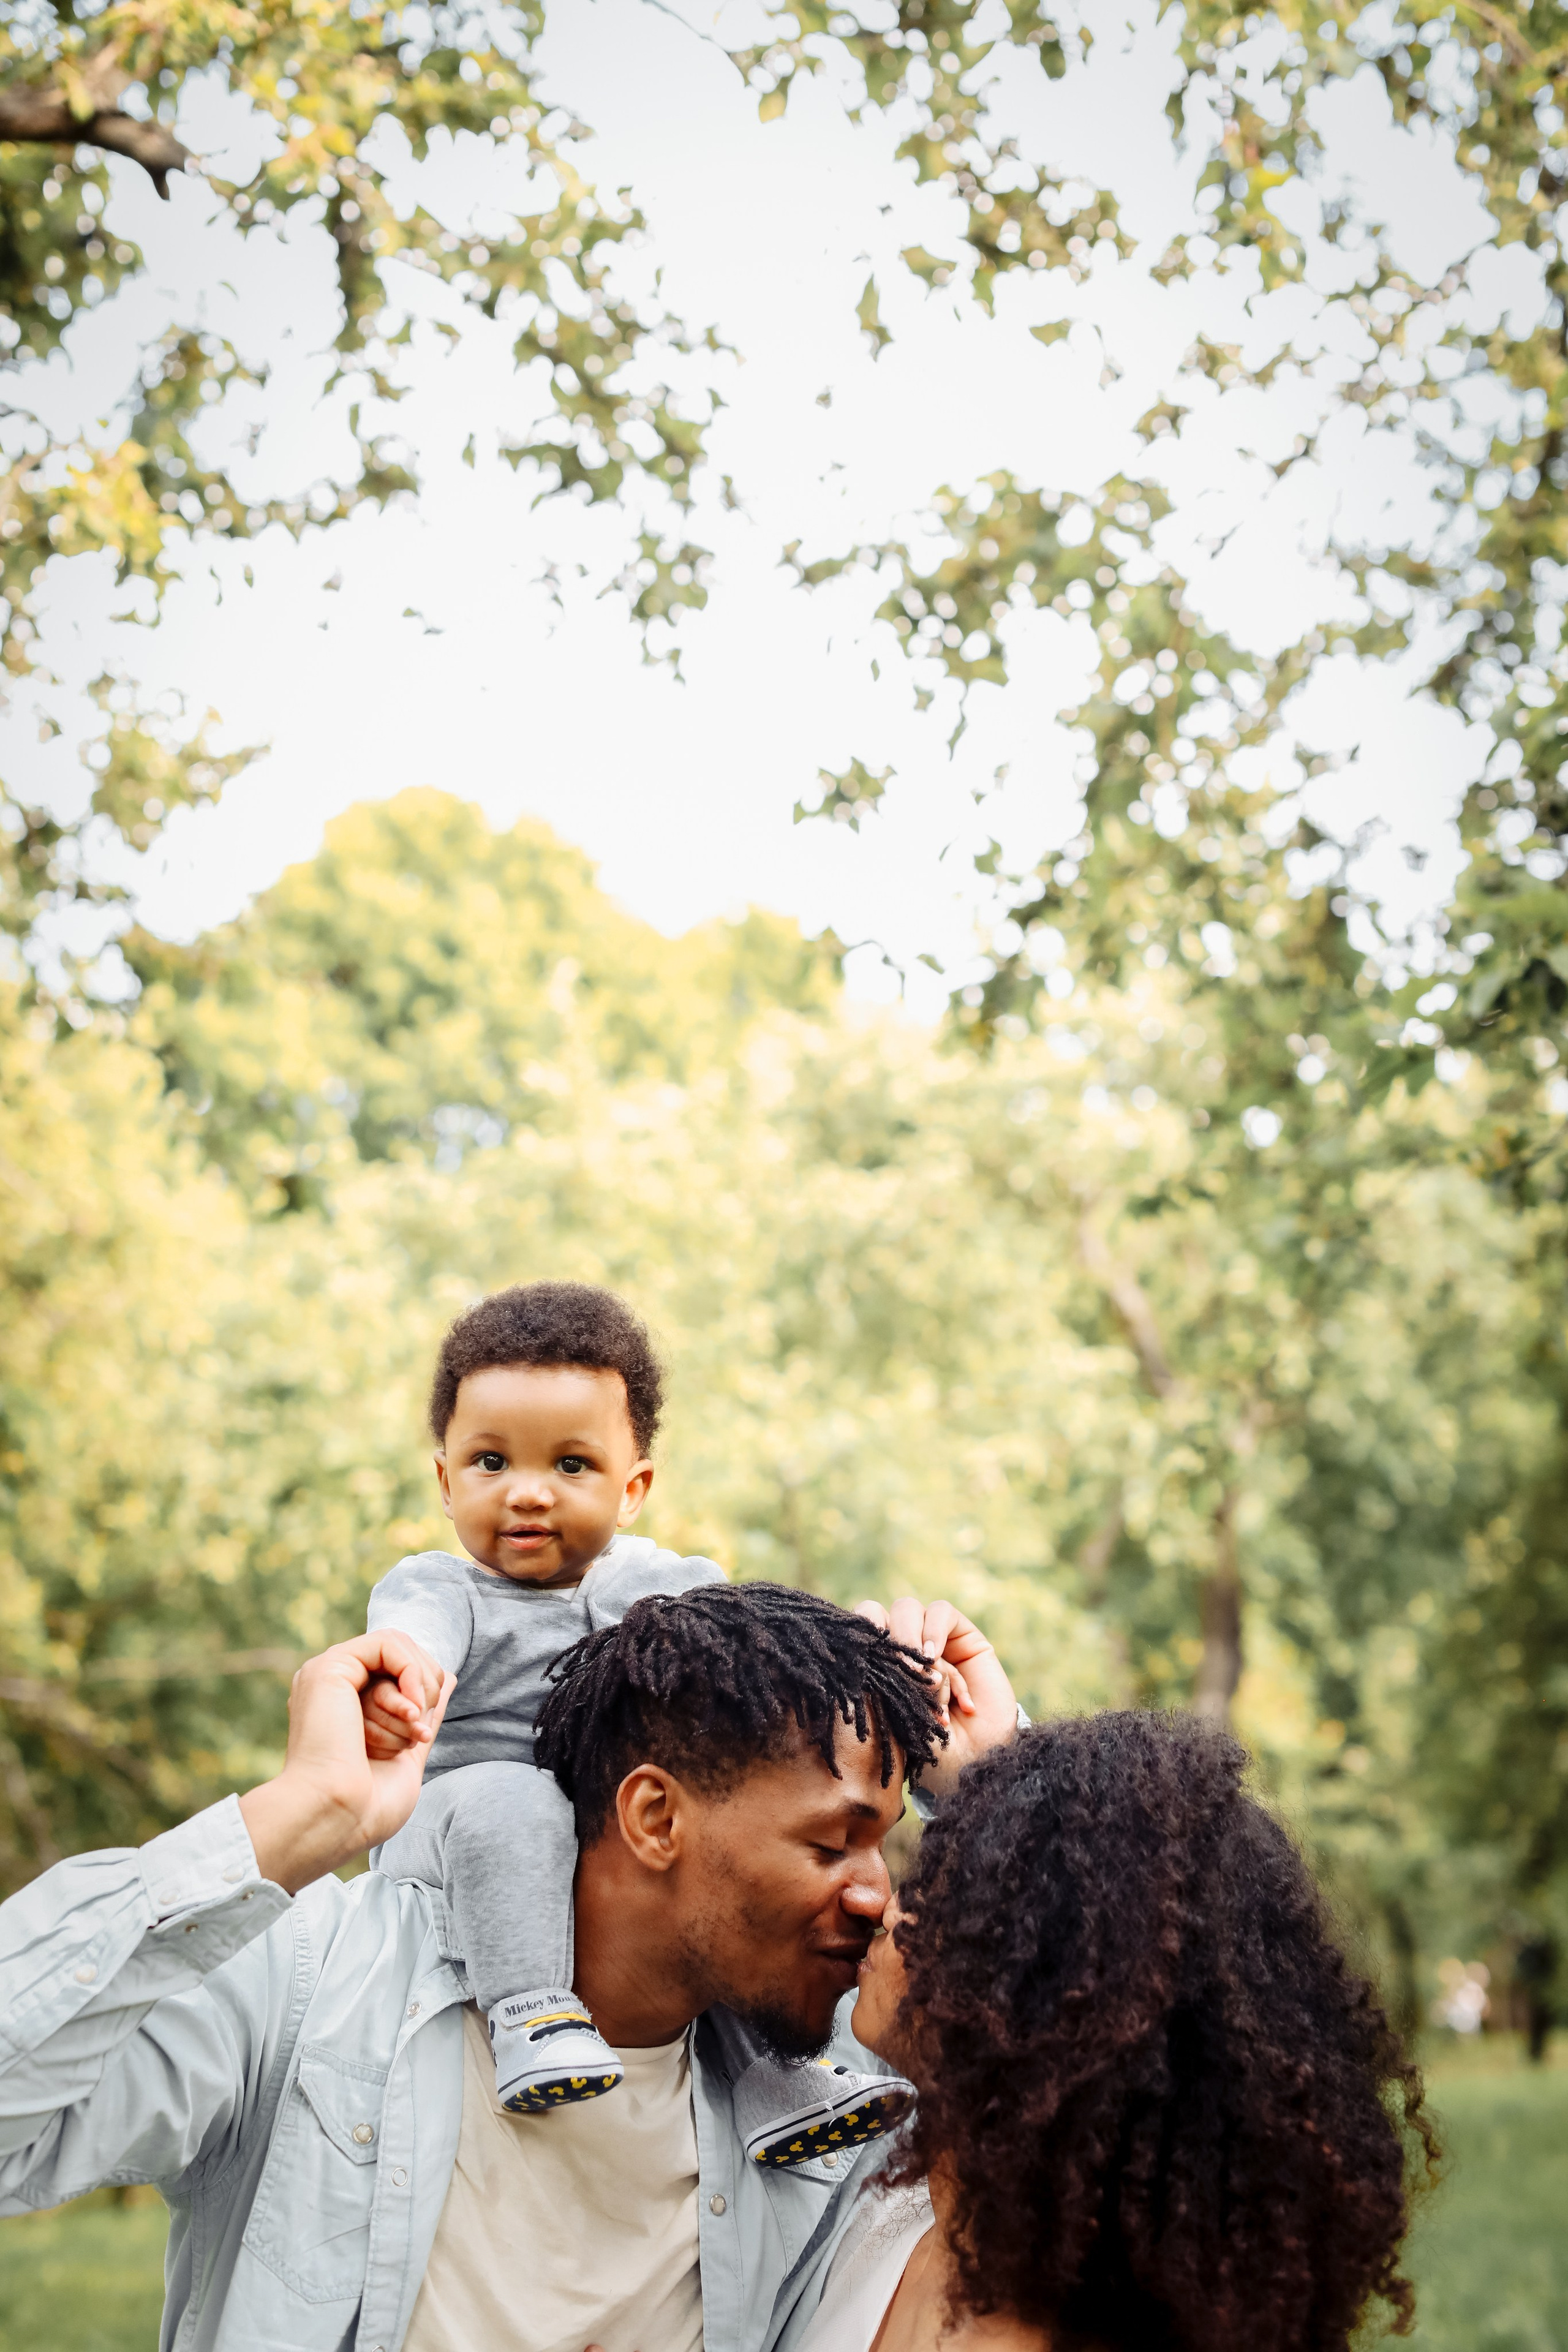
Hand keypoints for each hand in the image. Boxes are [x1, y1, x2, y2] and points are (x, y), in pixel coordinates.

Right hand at [238, 1632, 453, 1894]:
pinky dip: (411, 1671)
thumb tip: (449, 1677)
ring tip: (412, 1724)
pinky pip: (387, 1643)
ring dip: (419, 1687)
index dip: (426, 1693)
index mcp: (345, 1707)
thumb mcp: (408, 1752)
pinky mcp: (330, 1667)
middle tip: (418, 1731)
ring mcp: (329, 1675)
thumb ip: (422, 1712)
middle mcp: (334, 1687)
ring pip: (397, 1647)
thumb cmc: (367, 1807)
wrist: (338, 1819)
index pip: (401, 1673)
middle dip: (425, 1689)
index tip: (422, 1736)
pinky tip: (409, 1708)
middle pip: (402, 1656)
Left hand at [853, 1597, 1017, 1797]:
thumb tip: (856, 1656)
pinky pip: (941, 1612)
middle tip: (902, 1673)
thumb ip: (874, 1686)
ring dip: (910, 1638)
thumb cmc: (922, 1747)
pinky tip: (935, 1658)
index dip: (856, 1638)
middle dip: (886, 1641)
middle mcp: (900, 1648)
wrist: (972, 1760)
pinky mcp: (962, 1635)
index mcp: (876, 1665)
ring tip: (921, 1671)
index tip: (861, 1664)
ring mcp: (930, 1639)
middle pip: (878, 1612)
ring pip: (907, 1609)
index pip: (855, 1631)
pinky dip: (935, 1631)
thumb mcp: (888, 1719)